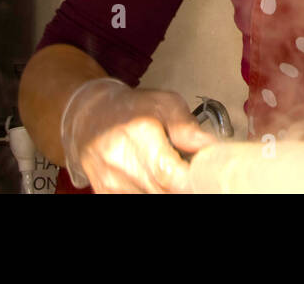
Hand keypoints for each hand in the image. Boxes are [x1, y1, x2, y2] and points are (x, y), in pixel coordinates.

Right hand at [60, 79, 215, 192]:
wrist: (90, 116)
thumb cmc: (133, 108)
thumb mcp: (166, 104)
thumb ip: (188, 127)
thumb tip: (212, 147)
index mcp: (138, 137)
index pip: (170, 174)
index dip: (192, 178)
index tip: (205, 172)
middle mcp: (121, 165)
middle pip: (164, 191)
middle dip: (185, 185)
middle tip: (193, 170)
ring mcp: (112, 184)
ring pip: (154, 197)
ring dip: (169, 189)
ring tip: (172, 170)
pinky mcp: (107, 195)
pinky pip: (140, 199)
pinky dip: (155, 191)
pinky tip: (157, 179)